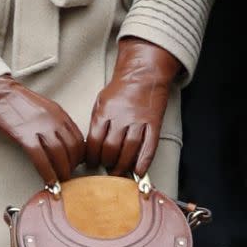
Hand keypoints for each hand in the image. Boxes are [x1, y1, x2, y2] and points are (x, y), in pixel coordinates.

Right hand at [0, 74, 84, 185]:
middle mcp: (54, 120)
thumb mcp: (45, 109)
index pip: (79, 139)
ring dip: (62, 172)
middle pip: (72, 149)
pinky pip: (40, 158)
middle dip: (72, 167)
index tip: (75, 166)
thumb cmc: (19, 102)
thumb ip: (56, 124)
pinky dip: (47, 173)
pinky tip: (48, 181)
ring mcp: (39, 127)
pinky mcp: (24, 135)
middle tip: (68, 177)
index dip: (79, 157)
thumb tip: (64, 144)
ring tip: (60, 183)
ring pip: (59, 154)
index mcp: (60, 114)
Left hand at [86, 37, 181, 175]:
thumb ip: (97, 123)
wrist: (143, 73)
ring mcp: (139, 120)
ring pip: (129, 150)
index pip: (95, 141)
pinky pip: (149, 146)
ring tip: (119, 173)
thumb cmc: (121, 88)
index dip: (92, 157)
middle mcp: (122, 116)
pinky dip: (144, 162)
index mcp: (105, 111)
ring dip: (123, 166)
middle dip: (107, 163)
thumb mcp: (101, 101)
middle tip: (106, 169)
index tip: (92, 163)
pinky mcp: (154, 123)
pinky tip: (139, 172)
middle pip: (112, 148)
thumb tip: (92, 147)